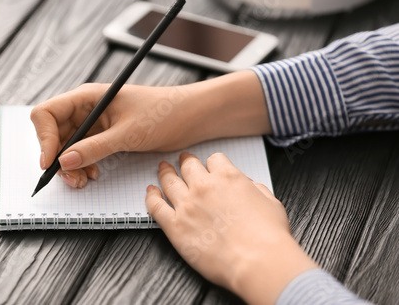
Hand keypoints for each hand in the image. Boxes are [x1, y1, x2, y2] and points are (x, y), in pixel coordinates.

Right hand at [30, 83, 201, 186]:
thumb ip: (94, 148)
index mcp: (87, 97)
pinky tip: (94, 174)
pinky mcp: (105, 136)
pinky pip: (83, 153)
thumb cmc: (163, 113)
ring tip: (83, 181)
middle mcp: (87, 109)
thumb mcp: (128, 133)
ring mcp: (95, 123)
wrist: (189, 117)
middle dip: (58, 158)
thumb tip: (63, 162)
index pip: (47, 113)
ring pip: (67, 147)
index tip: (50, 162)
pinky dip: (84, 165)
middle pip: (54, 134)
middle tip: (70, 178)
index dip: (44, 138)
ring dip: (71, 166)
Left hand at [146, 152, 317, 304]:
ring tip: (163, 169)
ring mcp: (187, 206)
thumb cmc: (268, 236)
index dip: (212, 163)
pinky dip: (151, 196)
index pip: (214, 159)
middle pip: (188, 166)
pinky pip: (156, 206)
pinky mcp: (175, 226)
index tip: (210, 166)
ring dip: (165, 172)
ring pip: (169, 181)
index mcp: (228, 177)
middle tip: (182, 161)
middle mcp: (204, 187)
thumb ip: (254, 189)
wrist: (257, 261)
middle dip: (185, 161)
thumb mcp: (270, 202)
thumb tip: (247, 186)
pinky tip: (150, 192)